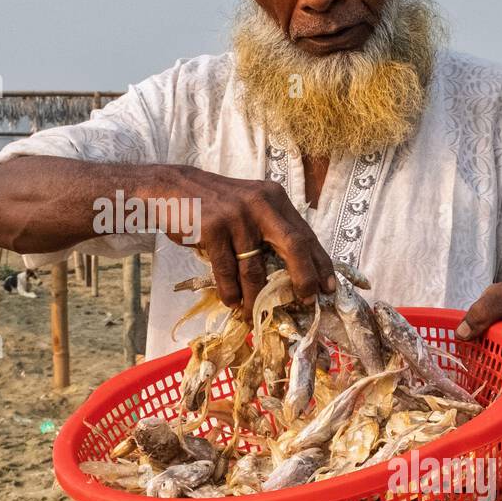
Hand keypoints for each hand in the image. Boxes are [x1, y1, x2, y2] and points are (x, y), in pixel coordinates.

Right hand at [155, 166, 336, 318]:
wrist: (173, 189)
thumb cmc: (216, 204)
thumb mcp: (250, 205)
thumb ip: (271, 228)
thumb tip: (294, 269)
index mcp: (274, 198)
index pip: (305, 234)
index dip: (320, 263)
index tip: (328, 287)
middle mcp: (260, 204)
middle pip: (293, 245)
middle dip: (304, 277)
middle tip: (306, 300)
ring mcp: (236, 216)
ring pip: (254, 267)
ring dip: (256, 296)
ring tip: (254, 312)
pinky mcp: (212, 229)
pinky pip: (226, 270)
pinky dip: (230, 291)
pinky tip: (232, 302)